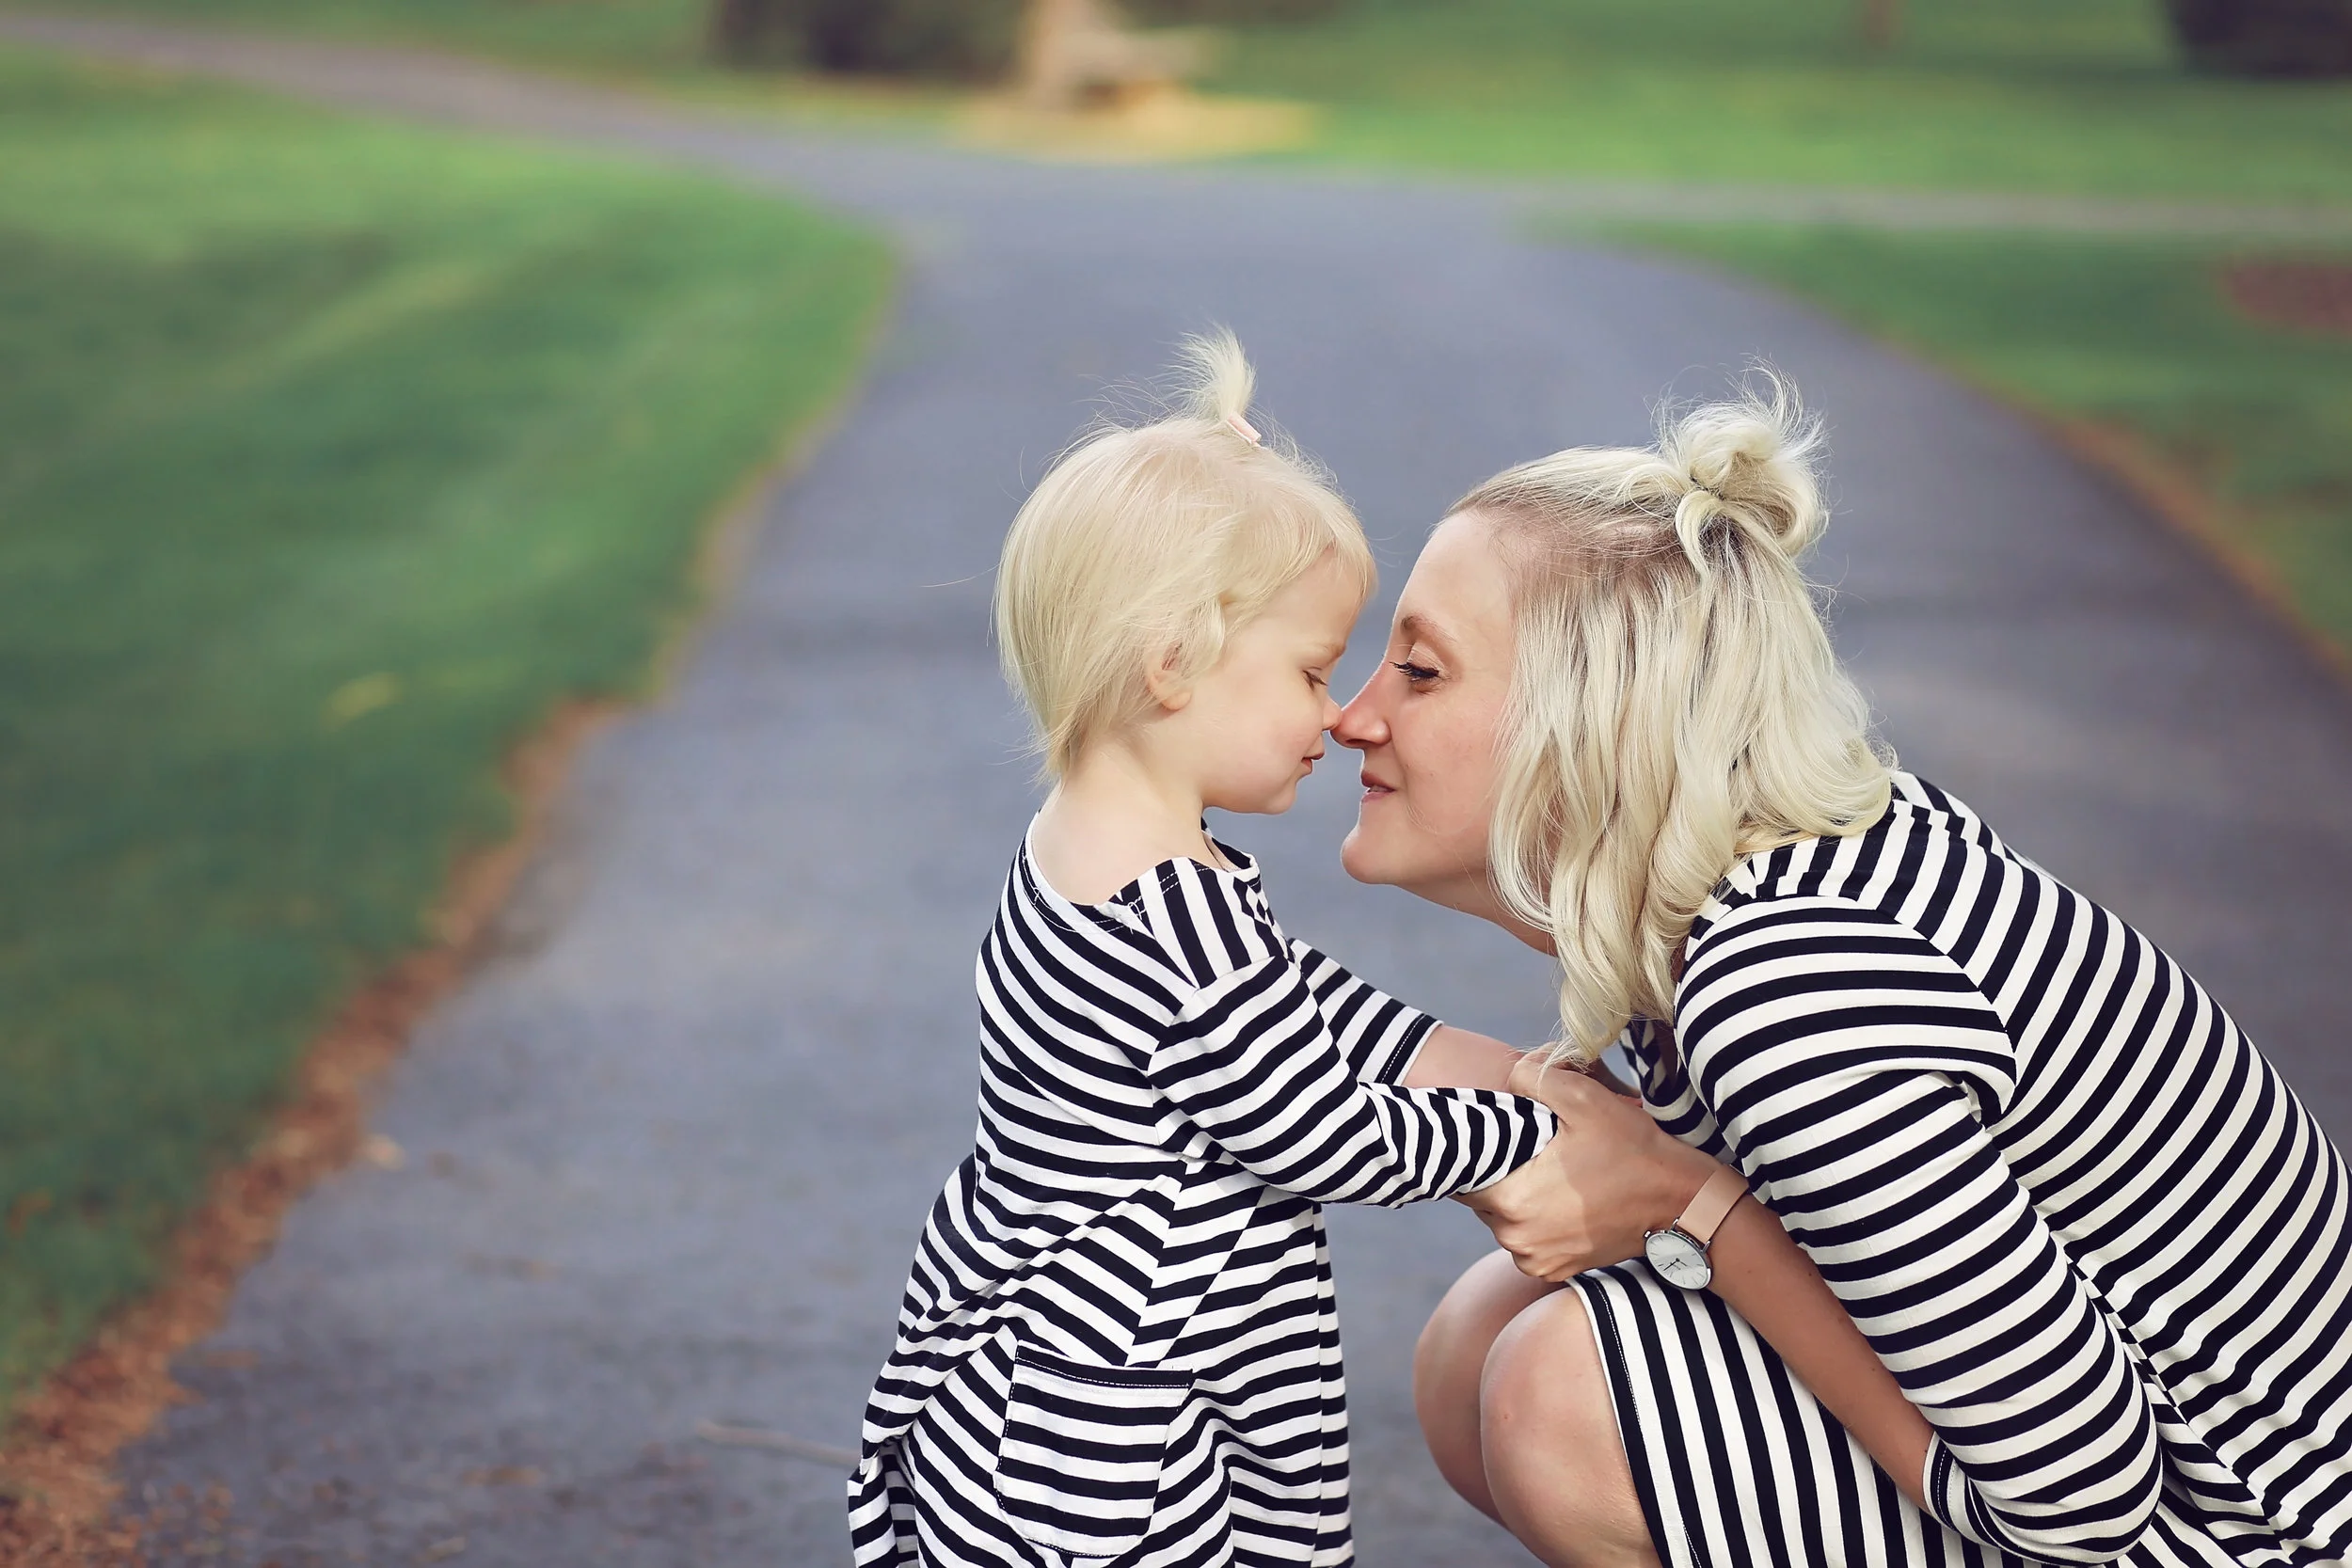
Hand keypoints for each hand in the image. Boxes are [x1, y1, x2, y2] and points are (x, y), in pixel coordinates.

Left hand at [1461, 1054, 1719, 1282]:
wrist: (1682, 1204)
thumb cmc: (1634, 1151)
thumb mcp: (1586, 1099)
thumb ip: (1534, 1078)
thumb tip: (1509, 1074)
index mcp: (1512, 1201)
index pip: (1465, 1172)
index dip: (1478, 1149)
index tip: (1499, 1134)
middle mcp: (1516, 1240)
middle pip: (1482, 1196)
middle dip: (1500, 1170)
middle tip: (1531, 1148)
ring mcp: (1536, 1260)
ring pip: (1503, 1219)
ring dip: (1517, 1196)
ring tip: (1550, 1171)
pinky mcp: (1556, 1271)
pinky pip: (1528, 1239)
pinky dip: (1537, 1220)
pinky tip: (1563, 1196)